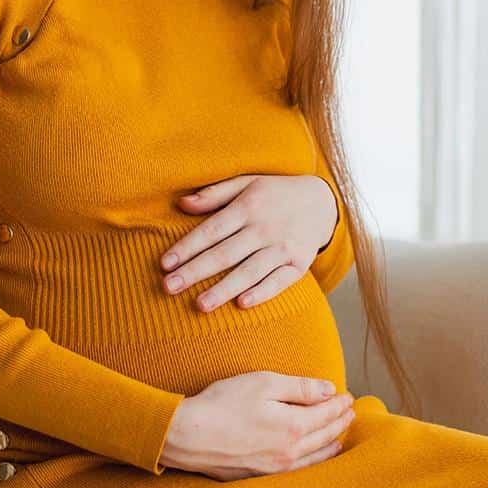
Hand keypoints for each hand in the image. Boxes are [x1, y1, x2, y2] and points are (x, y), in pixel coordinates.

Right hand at [158, 371, 355, 479]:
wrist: (188, 436)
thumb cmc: (223, 404)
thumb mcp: (262, 383)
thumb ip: (299, 388)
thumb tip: (329, 390)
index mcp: (293, 427)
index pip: (326, 414)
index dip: (339, 403)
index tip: (347, 395)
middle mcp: (289, 452)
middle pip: (325, 437)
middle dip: (339, 422)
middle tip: (350, 412)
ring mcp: (275, 468)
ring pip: (314, 458)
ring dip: (331, 445)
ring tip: (340, 437)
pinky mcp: (260, 476)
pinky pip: (298, 471)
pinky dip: (313, 462)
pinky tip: (312, 459)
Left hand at [160, 173, 338, 311]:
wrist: (322, 202)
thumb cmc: (274, 193)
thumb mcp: (246, 183)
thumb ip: (214, 194)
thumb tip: (181, 204)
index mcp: (248, 206)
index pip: (212, 230)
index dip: (187, 247)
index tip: (164, 264)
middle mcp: (264, 228)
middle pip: (225, 253)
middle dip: (195, 271)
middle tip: (169, 288)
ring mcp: (283, 247)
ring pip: (249, 271)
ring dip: (224, 289)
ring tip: (200, 305)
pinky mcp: (300, 264)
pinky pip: (279, 281)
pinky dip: (262, 292)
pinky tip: (242, 304)